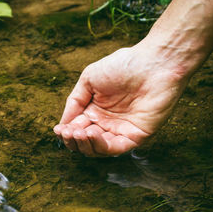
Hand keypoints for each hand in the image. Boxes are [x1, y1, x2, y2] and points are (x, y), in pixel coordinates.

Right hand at [54, 41, 189, 156]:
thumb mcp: (89, 79)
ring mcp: (122, 130)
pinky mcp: (136, 136)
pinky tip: (91, 134)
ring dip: (85, 144)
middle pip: (85, 141)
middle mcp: (107, 123)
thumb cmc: (123, 65)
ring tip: (78, 133)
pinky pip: (116, 148)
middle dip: (73, 140)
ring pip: (98, 149)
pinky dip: (101, 146)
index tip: (58, 130)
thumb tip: (62, 123)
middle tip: (67, 133)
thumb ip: (74, 101)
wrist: (154, 63)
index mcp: (95, 110)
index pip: (77, 128)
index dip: (66, 132)